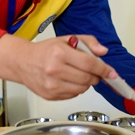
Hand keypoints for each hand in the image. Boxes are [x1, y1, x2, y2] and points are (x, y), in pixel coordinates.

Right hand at [0, 34, 116, 99]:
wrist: (22, 62)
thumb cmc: (45, 50)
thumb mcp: (66, 39)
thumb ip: (88, 42)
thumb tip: (103, 52)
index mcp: (60, 53)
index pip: (89, 64)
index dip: (104, 69)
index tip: (112, 73)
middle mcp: (55, 70)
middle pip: (88, 79)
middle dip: (95, 76)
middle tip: (93, 71)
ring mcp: (52, 85)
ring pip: (82, 89)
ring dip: (86, 83)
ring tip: (77, 74)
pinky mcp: (50, 95)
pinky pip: (73, 95)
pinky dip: (76, 89)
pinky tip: (68, 80)